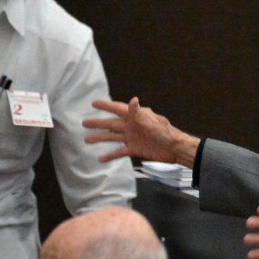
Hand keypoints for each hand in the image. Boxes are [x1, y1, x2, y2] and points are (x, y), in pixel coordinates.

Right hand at [83, 97, 199, 165]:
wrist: (174, 149)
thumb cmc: (165, 133)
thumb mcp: (151, 122)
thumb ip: (139, 113)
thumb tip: (133, 99)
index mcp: (135, 117)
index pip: (118, 109)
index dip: (106, 106)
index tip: (93, 103)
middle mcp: (132, 126)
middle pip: (111, 124)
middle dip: (98, 123)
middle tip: (84, 122)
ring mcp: (133, 138)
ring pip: (113, 137)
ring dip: (100, 138)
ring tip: (87, 140)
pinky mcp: (135, 149)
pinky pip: (120, 151)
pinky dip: (111, 155)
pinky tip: (101, 159)